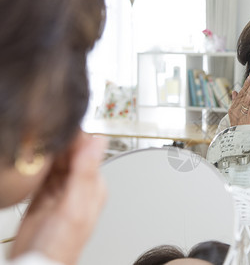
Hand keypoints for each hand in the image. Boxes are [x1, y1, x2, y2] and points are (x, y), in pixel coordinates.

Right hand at [10, 132, 106, 264]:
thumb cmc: (62, 245)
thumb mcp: (74, 206)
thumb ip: (85, 174)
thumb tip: (97, 142)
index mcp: (93, 185)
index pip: (88, 150)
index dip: (75, 135)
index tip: (62, 123)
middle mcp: (79, 185)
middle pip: (71, 153)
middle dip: (60, 140)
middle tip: (45, 127)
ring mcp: (61, 189)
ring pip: (57, 160)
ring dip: (49, 149)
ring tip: (38, 136)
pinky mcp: (44, 195)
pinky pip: (43, 172)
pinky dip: (39, 163)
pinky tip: (34, 155)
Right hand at [228, 74, 249, 125]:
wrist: (239, 143)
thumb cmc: (238, 128)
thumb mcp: (234, 115)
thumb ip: (235, 103)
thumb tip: (234, 92)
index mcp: (233, 108)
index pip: (241, 94)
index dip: (246, 85)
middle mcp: (236, 111)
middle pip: (244, 95)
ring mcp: (241, 116)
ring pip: (247, 101)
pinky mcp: (247, 123)